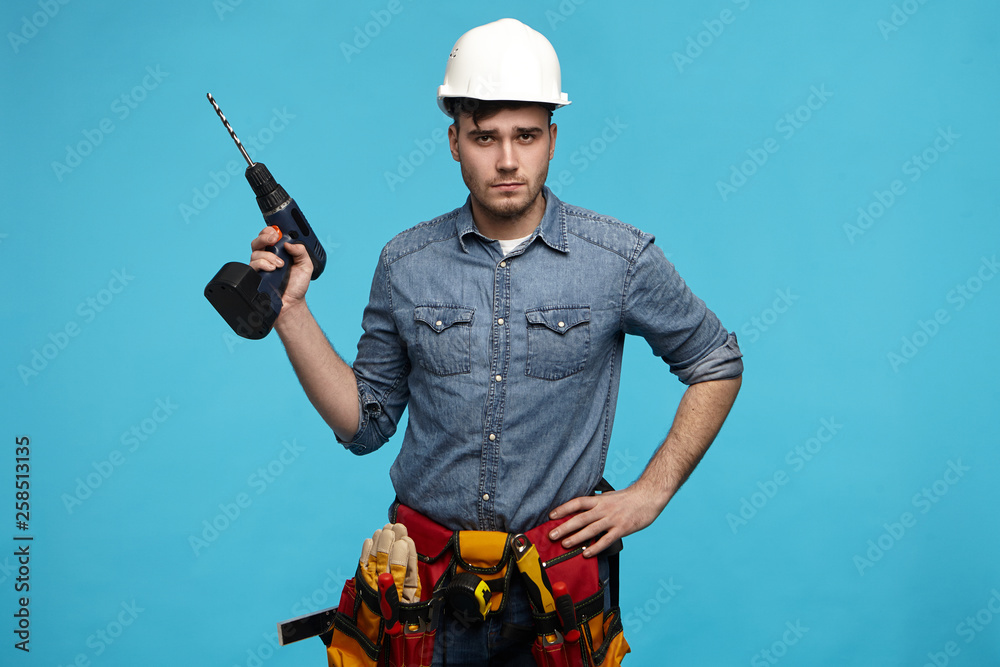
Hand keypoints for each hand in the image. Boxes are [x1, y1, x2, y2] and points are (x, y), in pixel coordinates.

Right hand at [248, 226, 313, 314]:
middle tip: (274, 239)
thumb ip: (301, 251)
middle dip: (264, 237)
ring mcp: (260, 266)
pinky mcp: (255, 275)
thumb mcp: (306, 265)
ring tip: (280, 264)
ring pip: (256, 252)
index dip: (270, 231)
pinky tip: (272, 268)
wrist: (292, 303)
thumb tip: (289, 243)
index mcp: (278, 252)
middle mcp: (267, 257)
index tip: (277, 231)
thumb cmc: (297, 285)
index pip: (269, 236)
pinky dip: (263, 264)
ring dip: (269, 255)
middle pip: (258, 241)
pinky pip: (253, 264)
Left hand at [547, 484, 666, 557]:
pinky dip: (595, 547)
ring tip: (565, 544)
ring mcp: (612, 519)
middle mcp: (604, 509)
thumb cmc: (628, 498)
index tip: (551, 516)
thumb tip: (582, 507)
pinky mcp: (622, 529)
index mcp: (599, 500)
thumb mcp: (609, 496)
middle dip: (564, 527)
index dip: (564, 509)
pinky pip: (606, 540)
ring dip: (576, 538)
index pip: (577, 503)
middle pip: (580, 518)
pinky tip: (586, 553)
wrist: (648, 497)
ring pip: (591, 530)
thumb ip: (596, 502)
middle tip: (552, 535)